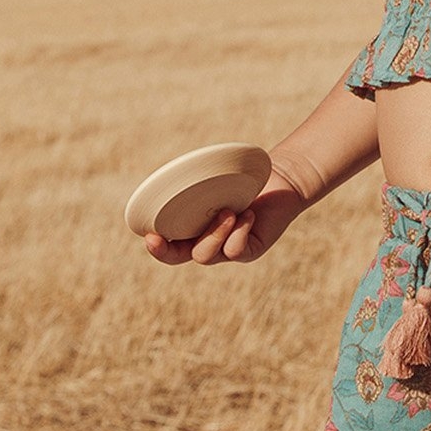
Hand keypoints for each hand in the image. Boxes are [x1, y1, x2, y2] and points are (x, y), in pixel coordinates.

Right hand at [141, 169, 309, 266]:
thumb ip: (195, 182)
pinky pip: (236, 250)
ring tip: (228, 211)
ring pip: (205, 255)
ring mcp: (227, 249)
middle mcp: (208, 242)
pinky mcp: (249, 250)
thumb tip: (171, 172)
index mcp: (194, 228)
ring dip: (212, 233)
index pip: (168, 244)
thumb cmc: (245, 178)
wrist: (281, 180)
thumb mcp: (215, 178)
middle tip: (157, 238)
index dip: (156, 246)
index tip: (148, 235)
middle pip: (178, 258)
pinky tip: (248, 214)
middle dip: (165, 252)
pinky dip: (239, 231)